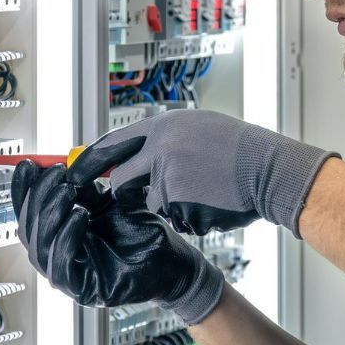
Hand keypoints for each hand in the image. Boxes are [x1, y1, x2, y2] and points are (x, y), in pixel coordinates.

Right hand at [10, 138, 224, 323]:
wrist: (174, 259)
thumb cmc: (144, 234)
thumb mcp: (110, 203)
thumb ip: (85, 189)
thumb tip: (62, 165)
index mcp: (60, 235)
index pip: (28, 212)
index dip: (22, 189)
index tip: (27, 164)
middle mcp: (58, 256)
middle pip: (27, 228)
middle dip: (38, 197)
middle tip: (57, 175)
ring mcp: (69, 276)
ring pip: (39, 247)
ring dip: (50, 214)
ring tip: (69, 192)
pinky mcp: (82, 290)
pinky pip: (59, 266)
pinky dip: (65, 238)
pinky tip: (81, 216)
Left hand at [95, 109, 337, 236]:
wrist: (268, 169)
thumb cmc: (240, 149)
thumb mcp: (197, 128)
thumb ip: (164, 139)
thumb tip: (134, 152)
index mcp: (162, 127)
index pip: (112, 144)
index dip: (91, 161)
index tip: (76, 173)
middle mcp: (159, 149)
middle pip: (120, 182)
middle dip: (127, 196)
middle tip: (139, 198)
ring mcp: (167, 177)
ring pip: (152, 204)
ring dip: (171, 205)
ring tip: (203, 191)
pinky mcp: (178, 203)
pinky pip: (175, 218)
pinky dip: (191, 216)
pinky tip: (213, 202)